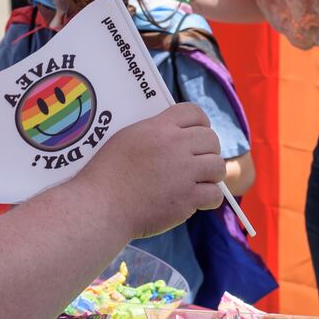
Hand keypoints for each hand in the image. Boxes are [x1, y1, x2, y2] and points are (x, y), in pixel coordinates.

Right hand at [76, 104, 224, 240]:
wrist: (101, 205)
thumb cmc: (107, 174)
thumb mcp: (126, 138)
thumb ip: (153, 131)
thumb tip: (173, 133)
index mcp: (159, 128)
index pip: (194, 112)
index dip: (200, 123)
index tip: (196, 135)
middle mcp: (175, 146)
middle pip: (211, 139)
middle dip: (207, 150)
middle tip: (196, 162)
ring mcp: (184, 172)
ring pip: (218, 166)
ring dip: (210, 174)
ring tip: (198, 181)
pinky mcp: (188, 198)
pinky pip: (214, 194)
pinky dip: (208, 198)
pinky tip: (197, 200)